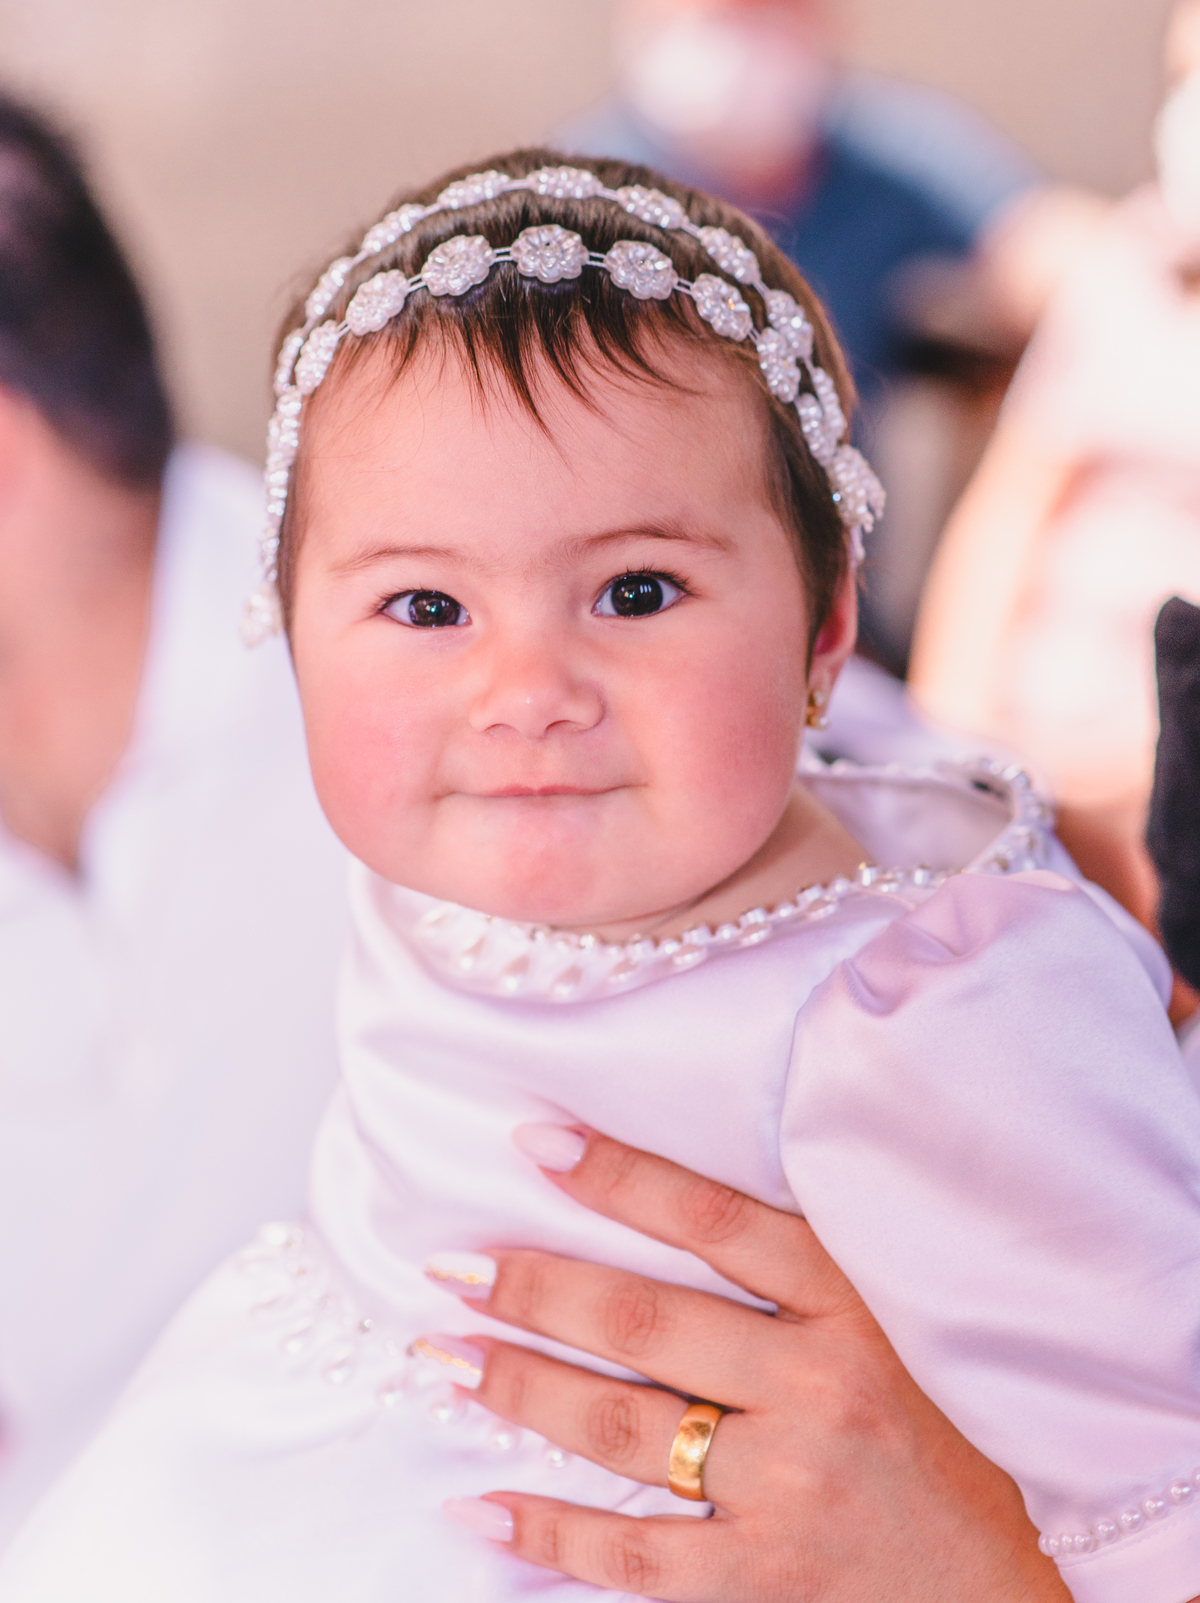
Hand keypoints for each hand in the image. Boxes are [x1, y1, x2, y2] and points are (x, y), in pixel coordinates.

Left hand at [446, 1130, 1069, 1601]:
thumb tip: (666, 1200)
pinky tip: (483, 1505)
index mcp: (853, 1305)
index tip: (533, 1141)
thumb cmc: (949, 1429)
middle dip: (535, 1289)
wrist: (1021, 1579)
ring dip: (520, 1389)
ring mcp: (790, 1485)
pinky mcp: (767, 1576)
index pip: (711, 1220)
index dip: (615, 1175)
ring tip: (447, 1360)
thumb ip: (801, 1270)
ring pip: (621, 1429)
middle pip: (644, 1324)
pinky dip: (551, 1531)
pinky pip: (636, 1552)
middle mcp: (819, 1385)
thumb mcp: (898, 1320)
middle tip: (452, 1266)